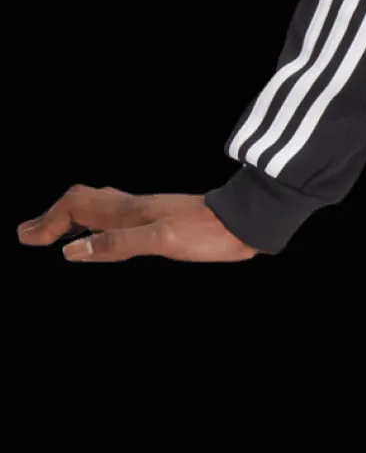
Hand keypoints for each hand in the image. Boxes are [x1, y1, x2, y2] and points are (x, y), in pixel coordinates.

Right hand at [17, 187, 260, 261]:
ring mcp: (151, 211)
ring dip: (73, 218)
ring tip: (55, 233)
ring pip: (101, 207)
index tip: (26, 239)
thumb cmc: (211, 232)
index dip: (48, 223)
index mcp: (131, 211)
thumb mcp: (163, 240)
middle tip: (29, 233)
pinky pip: (119, 216)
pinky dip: (97, 224)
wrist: (251, 220)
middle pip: (84, 202)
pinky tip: (104, 236)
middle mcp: (137, 206)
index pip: (76, 208)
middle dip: (54, 216)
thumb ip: (118, 243)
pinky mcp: (165, 219)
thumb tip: (70, 251)